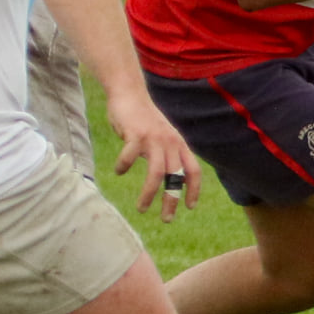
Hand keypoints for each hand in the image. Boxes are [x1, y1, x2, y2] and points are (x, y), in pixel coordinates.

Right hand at [104, 87, 199, 221]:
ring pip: (156, 173)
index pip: (194, 171)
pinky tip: (119, 171)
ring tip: (142, 208)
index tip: (190, 206)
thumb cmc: (144, 119)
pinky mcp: (136, 134)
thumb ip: (168, 154)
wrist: (130, 94)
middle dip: (172, 200)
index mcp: (179, 145)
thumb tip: (171, 177)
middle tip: (167, 219)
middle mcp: (171, 143)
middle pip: (176, 177)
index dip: (194, 189)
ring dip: (150, 194)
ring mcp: (154, 139)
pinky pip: (130, 156)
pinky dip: (124, 166)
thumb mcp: (163, 137)